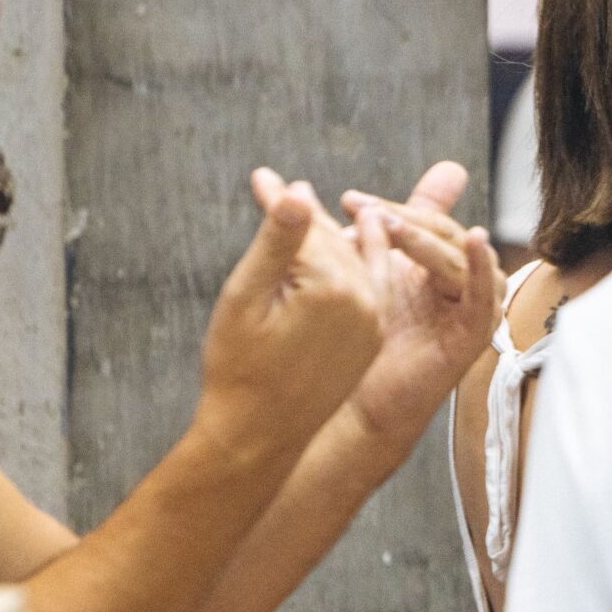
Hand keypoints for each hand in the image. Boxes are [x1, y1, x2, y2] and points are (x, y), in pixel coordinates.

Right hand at [196, 171, 384, 464]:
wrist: (258, 434)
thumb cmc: (238, 367)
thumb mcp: (247, 298)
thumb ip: (277, 243)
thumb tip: (298, 193)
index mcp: (336, 288)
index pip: (307, 229)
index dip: (280, 201)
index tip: (261, 177)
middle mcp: (367, 303)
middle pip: (334, 242)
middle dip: (305, 214)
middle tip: (279, 184)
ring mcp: (373, 324)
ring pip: (354, 264)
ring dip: (334, 235)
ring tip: (312, 208)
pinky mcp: (371, 341)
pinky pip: (367, 289)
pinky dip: (354, 265)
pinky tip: (345, 249)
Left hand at [337, 162, 502, 444]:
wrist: (362, 396)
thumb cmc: (369, 335)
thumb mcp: (374, 270)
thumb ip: (386, 227)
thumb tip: (388, 183)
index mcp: (449, 267)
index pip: (431, 223)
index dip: (394, 208)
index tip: (349, 201)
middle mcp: (470, 284)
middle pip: (446, 237)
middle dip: (403, 219)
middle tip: (360, 207)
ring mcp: (476, 308)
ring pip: (457, 261)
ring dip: (424, 240)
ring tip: (387, 226)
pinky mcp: (476, 334)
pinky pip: (482, 296)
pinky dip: (480, 267)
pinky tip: (474, 239)